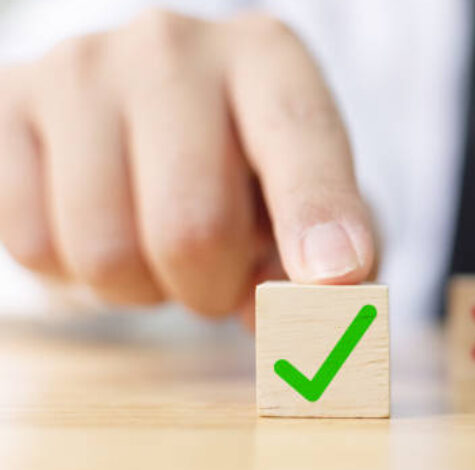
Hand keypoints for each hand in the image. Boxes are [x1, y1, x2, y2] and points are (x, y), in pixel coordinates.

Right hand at [0, 10, 375, 325]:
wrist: (148, 109)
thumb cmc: (246, 165)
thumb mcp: (305, 200)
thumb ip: (322, 266)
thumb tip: (286, 326)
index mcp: (269, 58)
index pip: (301, 141)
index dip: (318, 215)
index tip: (334, 276)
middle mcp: (175, 47)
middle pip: (194, 228)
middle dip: (215, 287)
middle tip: (220, 273)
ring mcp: (82, 69)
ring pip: (106, 253)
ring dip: (145, 287)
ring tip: (159, 240)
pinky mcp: (8, 104)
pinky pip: (35, 247)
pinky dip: (77, 271)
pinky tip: (105, 223)